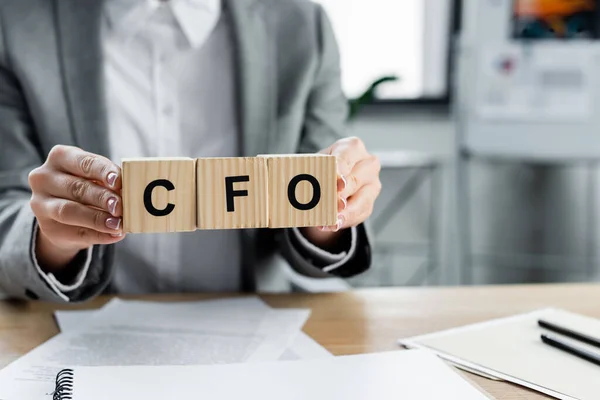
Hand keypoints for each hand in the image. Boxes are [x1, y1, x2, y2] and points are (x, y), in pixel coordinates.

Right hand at [28, 145, 124, 272]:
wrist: (60, 214)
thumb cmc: (84, 187)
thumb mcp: (93, 177)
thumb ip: (108, 182)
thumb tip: (131, 191)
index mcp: (60, 157)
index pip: (84, 162)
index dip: (103, 171)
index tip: (119, 181)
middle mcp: (44, 178)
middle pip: (77, 187)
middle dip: (102, 197)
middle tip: (120, 207)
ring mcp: (40, 204)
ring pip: (70, 211)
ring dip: (98, 219)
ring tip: (118, 224)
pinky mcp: (47, 228)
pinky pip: (75, 233)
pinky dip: (99, 235)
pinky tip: (115, 235)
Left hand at [302, 137, 381, 247]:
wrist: (332, 180)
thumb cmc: (322, 168)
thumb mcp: (314, 164)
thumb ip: (308, 172)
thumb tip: (289, 180)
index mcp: (352, 147)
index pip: (345, 159)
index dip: (338, 171)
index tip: (335, 182)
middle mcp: (367, 164)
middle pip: (353, 181)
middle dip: (339, 195)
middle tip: (329, 205)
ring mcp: (372, 184)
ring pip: (361, 200)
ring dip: (343, 213)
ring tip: (329, 221)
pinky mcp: (370, 202)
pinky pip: (359, 214)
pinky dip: (344, 221)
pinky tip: (332, 224)